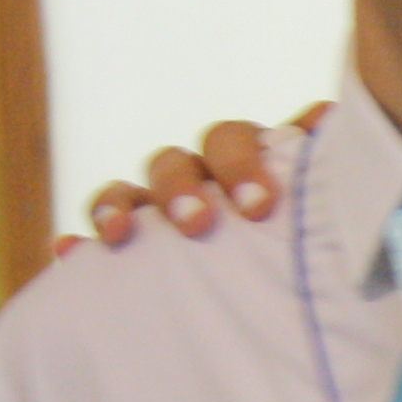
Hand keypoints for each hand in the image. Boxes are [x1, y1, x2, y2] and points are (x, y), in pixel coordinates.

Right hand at [62, 107, 324, 252]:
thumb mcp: (324, 205)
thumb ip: (323, 168)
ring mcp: (156, 208)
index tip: (259, 207)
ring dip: (120, 206)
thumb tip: (331, 116)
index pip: (231, 141)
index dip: (241, 165)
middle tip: (198, 225)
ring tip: (121, 234)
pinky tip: (69, 253)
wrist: (291, 286)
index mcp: (246, 160)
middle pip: (174, 162)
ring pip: (127, 190)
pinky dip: (79, 243)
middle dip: (181, 189)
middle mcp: (198, 176)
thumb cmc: (313, 237)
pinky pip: (91, 238)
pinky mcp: (127, 248)